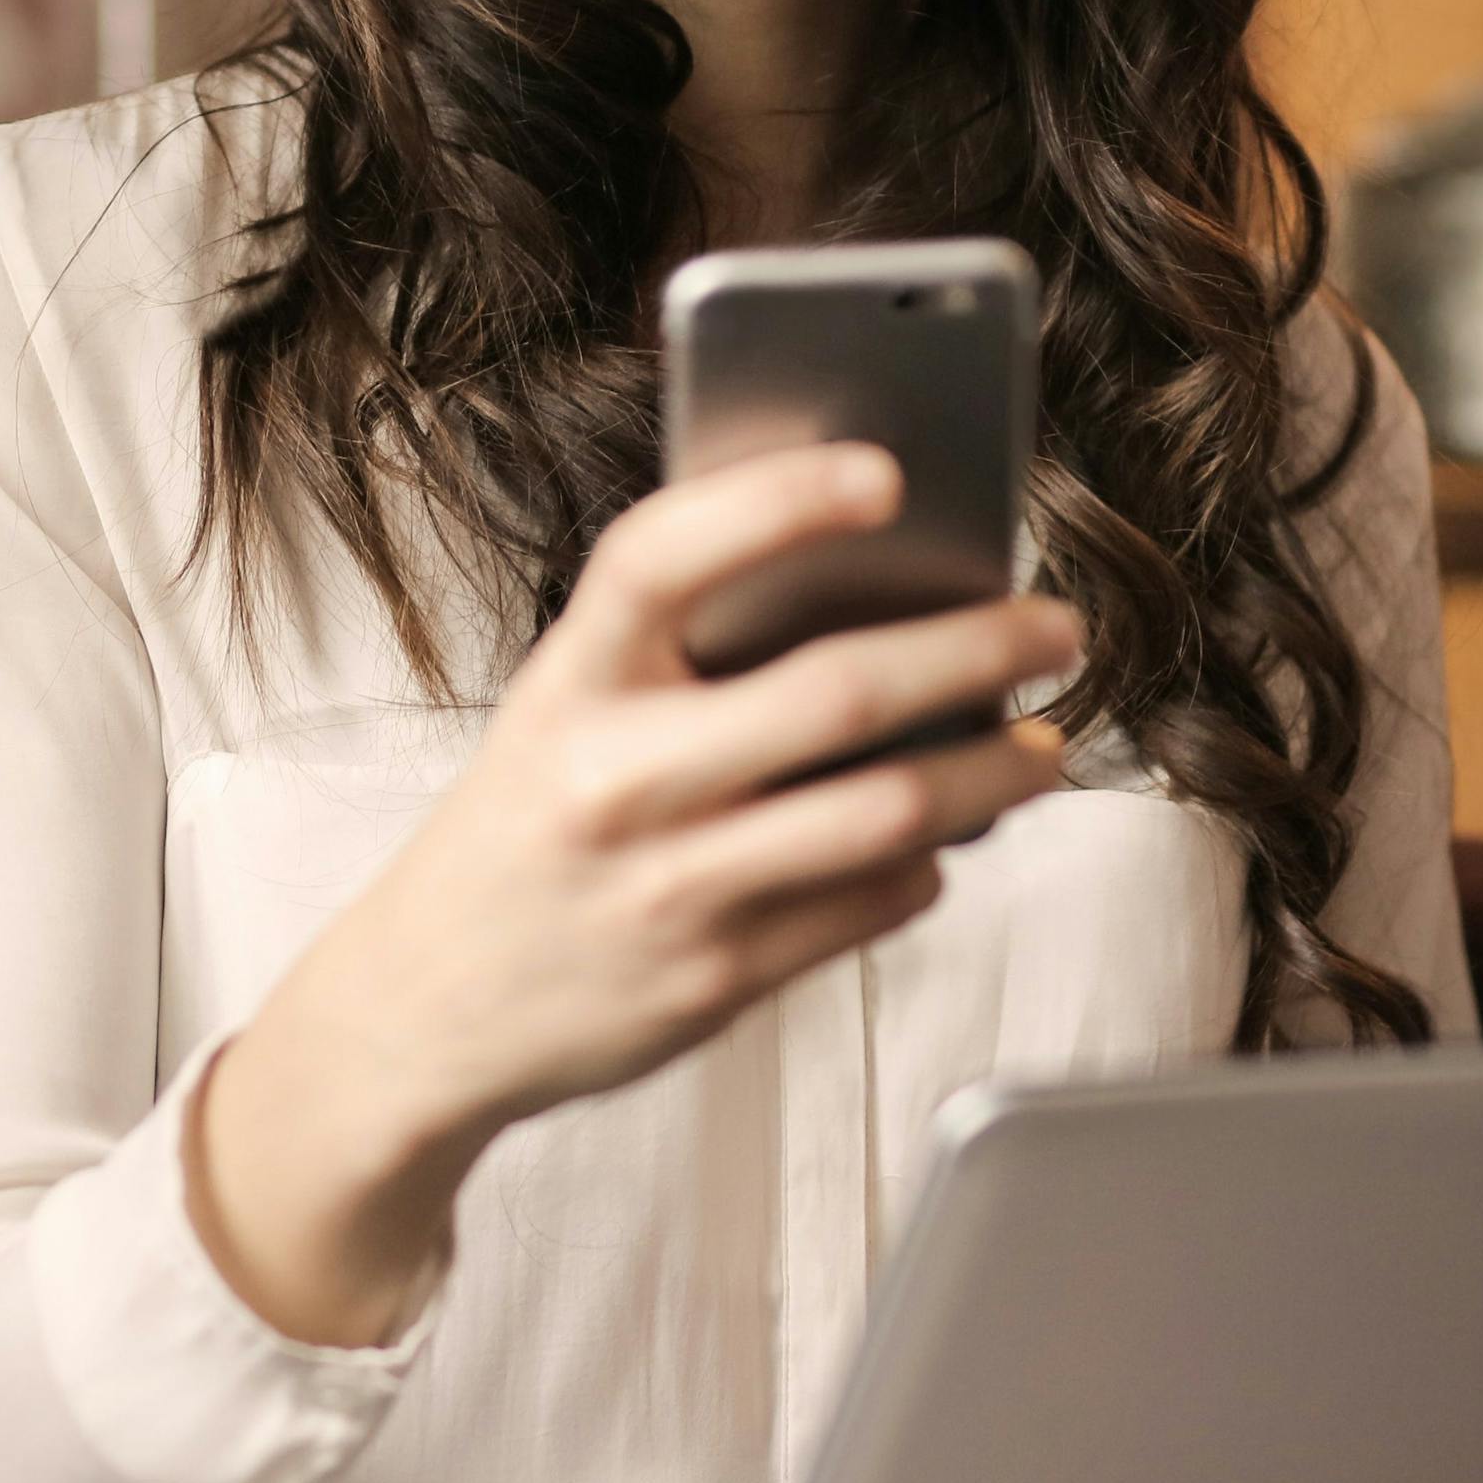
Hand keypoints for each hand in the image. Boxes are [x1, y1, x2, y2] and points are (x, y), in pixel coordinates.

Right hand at [185, 440, 1084, 1343]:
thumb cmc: (524, 829)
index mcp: (567, 683)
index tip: (886, 472)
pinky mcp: (714, 979)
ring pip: (884, 813)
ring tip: (1042, 746)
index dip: (778, 500)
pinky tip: (941, 838)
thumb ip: (677, 652)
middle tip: (1056, 627)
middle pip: (833, 695)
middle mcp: (613, 780)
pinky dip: (927, 863)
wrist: (425, 1010)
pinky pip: (869, 904)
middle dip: (976, 650)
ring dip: (991, 772)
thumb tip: (868, 589)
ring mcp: (668, 888)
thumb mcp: (560, 710)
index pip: (667, 555)